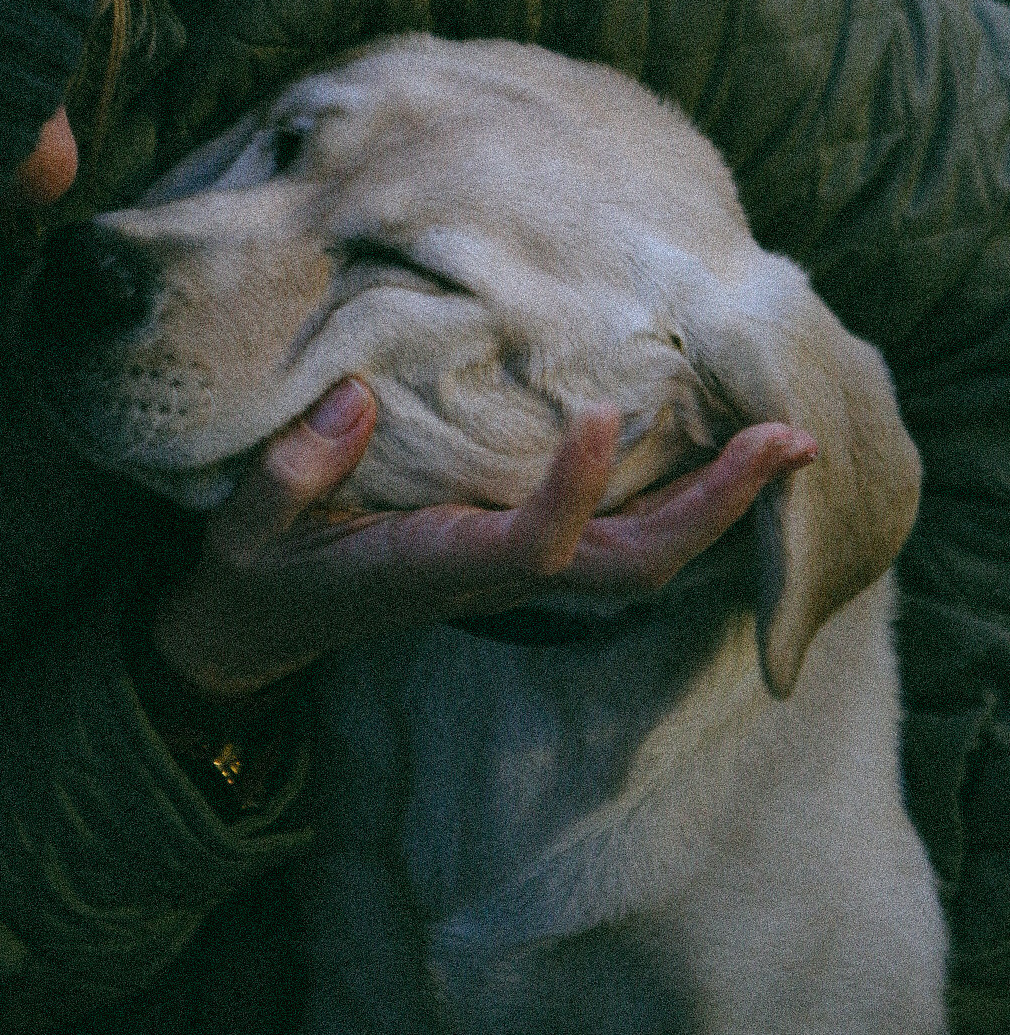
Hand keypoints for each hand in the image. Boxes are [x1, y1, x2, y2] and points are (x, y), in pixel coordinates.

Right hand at [152, 382, 815, 696]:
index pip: (531, 547)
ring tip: (783, 441)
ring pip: (640, 561)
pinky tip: (718, 455)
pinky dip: (682, 503)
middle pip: (630, 567)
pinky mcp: (516, 554)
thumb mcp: (245, 527)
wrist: (260, 635)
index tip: (604, 412)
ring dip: (716, 505)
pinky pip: (620, 541)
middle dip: (711, 509)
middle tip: (788, 438)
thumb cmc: (254, 575)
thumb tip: (353, 399)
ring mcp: (513, 572)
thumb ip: (290, 473)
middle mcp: (492, 578)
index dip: (576, 490)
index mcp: (434, 570)